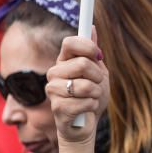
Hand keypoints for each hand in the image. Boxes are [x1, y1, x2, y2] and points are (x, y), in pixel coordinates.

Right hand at [46, 30, 108, 152]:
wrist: (86, 125)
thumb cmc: (91, 97)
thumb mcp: (98, 72)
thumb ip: (93, 52)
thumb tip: (91, 27)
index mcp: (64, 61)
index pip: (70, 42)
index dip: (87, 46)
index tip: (98, 55)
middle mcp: (54, 73)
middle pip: (83, 63)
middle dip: (98, 76)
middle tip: (97, 85)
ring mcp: (53, 90)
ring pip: (85, 85)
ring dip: (96, 93)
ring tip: (91, 98)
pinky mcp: (57, 108)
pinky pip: (86, 102)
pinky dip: (93, 106)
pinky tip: (86, 110)